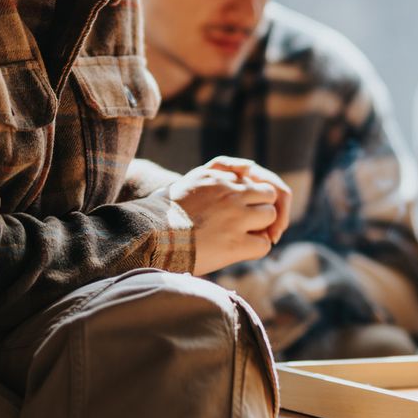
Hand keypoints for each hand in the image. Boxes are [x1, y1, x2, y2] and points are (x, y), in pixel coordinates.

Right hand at [171, 160, 282, 274]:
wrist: (147, 237)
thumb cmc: (163, 212)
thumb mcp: (189, 179)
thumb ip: (218, 168)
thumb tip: (251, 166)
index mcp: (216, 177)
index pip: (252, 178)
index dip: (251, 195)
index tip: (242, 207)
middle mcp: (229, 193)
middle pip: (268, 193)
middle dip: (262, 207)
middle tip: (251, 222)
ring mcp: (235, 218)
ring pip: (270, 215)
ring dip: (262, 227)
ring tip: (244, 236)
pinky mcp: (235, 244)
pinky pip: (264, 244)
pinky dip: (257, 249)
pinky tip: (241, 251)